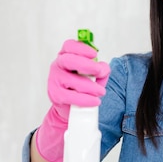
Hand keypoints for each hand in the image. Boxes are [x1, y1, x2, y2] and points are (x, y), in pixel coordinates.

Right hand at [35, 39, 110, 161]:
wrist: (69, 115)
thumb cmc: (84, 93)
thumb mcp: (92, 80)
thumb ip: (99, 73)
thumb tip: (107, 69)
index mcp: (66, 58)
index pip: (70, 46)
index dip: (82, 47)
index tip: (95, 53)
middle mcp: (57, 68)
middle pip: (68, 60)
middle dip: (86, 64)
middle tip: (101, 71)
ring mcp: (54, 83)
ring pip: (70, 80)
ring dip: (88, 86)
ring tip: (101, 94)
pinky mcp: (55, 98)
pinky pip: (69, 97)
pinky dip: (83, 99)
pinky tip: (94, 102)